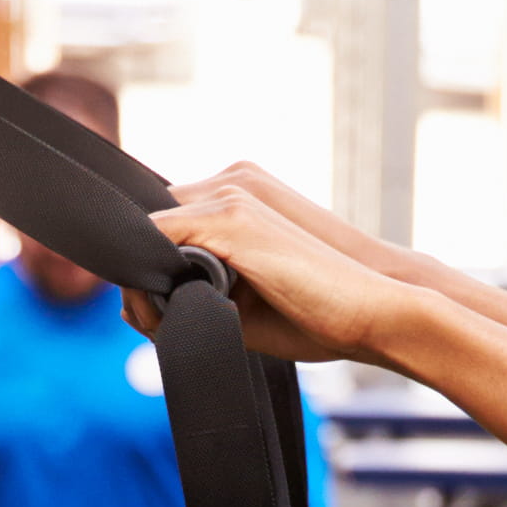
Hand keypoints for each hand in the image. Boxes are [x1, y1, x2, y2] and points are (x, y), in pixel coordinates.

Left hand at [141, 176, 420, 366]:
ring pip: (149, 231)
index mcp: (239, 197)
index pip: (168, 223)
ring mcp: (230, 195)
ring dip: (146, 281)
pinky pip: (157, 236)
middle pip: (151, 222)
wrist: (375, 311)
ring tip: (163, 323)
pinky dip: (148, 273)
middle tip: (155, 323)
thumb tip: (131, 303)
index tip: (153, 311)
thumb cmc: (317, 312)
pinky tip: (161, 308)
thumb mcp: (242, 302)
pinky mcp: (230, 218)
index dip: (153, 269)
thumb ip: (191, 294)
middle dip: (145, 275)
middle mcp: (231, 183)